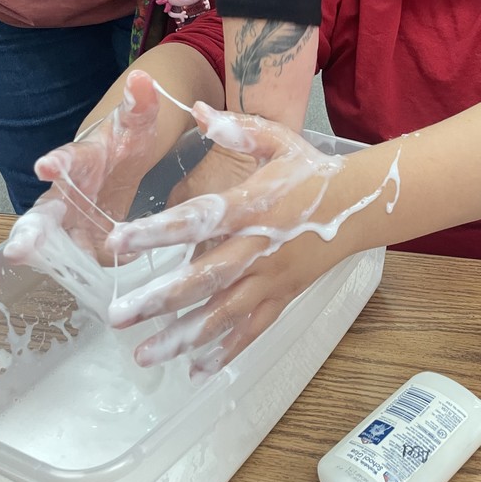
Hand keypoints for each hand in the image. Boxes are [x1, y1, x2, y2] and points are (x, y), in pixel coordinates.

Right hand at [4, 70, 161, 267]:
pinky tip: (109, 275)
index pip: (64, 160)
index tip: (46, 166)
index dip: (56, 163)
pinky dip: (93, 268)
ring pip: (54, 245)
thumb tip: (141, 78)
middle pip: (43, 215)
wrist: (119, 166)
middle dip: (31, 232)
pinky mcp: (84, 242)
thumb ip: (140, 105)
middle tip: (19, 249)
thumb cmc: (122, 143)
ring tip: (51, 276)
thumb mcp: (137, 125)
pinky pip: (83, 260)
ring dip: (53, 261)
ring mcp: (72, 222)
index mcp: (79, 161)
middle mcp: (66, 194)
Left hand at [104, 104, 354, 379]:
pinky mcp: (283, 297)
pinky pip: (253, 329)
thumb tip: (196, 110)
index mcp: (252, 206)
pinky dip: (227, 351)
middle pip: (205, 278)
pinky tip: (196, 371)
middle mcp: (259, 248)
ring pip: (224, 313)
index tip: (120, 242)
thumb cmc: (312, 172)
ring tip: (145, 356)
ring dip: (184, 337)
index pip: (199, 220)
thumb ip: (238, 128)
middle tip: (118, 316)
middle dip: (160, 300)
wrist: (362, 206)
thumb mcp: (279, 140)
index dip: (159, 232)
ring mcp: (272, 278)